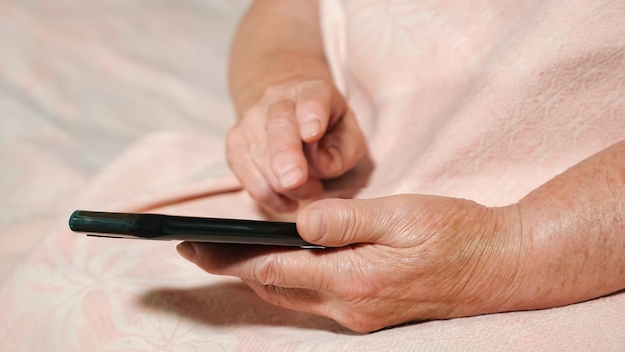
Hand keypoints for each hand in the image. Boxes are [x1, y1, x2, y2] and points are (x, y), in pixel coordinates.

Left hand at [177, 195, 523, 331]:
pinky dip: (288, 282)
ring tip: (229, 256)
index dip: (229, 259)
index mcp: (354, 278)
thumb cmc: (453, 232)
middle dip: (232, 271)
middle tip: (197, 251)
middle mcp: (351, 306)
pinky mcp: (368, 314)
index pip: (273, 271)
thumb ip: (344, 219)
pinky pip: (313, 300)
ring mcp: (359, 315)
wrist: (496, 266)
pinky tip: (280, 265)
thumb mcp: (400, 213)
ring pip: (291, 298)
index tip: (193, 248)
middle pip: (274, 290)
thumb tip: (296, 221)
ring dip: (258, 278)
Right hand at [226, 79, 366, 212]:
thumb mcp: (348, 134)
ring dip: (286, 185)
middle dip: (284, 155)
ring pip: (260, 157)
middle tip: (294, 180)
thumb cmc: (325, 126)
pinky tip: (288, 200)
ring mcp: (250, 120)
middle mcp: (277, 100)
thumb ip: (344, 150)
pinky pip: (247, 177)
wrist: (287, 109)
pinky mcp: (235, 144)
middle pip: (278, 126)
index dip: (312, 114)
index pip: (311, 98)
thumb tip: (324, 164)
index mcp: (311, 91)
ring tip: (310, 188)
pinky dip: (268, 196)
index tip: (313, 133)